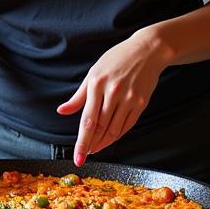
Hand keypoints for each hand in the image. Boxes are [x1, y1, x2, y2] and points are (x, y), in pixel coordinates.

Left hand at [56, 32, 168, 165]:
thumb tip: (62, 111)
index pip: (87, 120)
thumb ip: (79, 96)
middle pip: (100, 127)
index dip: (82, 142)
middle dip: (91, 145)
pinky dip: (117, 135)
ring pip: (114, 129)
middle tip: (85, 155)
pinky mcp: (141, 102)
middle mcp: (113, 92)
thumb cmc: (116, 59)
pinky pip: (127, 125)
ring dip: (104, 142)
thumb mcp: (93, 73)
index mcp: (97, 83)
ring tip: (95, 148)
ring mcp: (129, 98)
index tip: (78, 157)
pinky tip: (110, 139)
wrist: (147, 50)